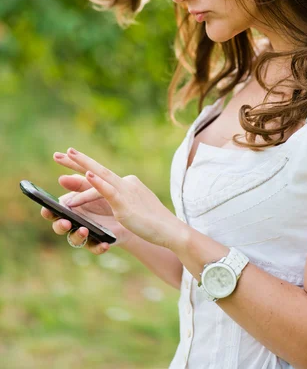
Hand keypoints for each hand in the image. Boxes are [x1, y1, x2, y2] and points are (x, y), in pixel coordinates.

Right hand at [41, 156, 135, 253]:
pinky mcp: (98, 242)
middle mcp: (73, 222)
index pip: (52, 211)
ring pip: (75, 239)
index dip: (47, 211)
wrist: (125, 210)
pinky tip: (104, 244)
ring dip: (78, 236)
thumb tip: (62, 178)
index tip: (47, 209)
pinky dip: (99, 247)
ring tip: (85, 230)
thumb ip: (79, 184)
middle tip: (66, 222)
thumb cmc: (104, 198)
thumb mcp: (93, 187)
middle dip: (60, 225)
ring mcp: (85, 234)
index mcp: (68, 208)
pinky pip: (95, 247)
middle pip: (59, 227)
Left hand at [62, 147, 186, 249]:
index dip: (83, 164)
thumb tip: (102, 198)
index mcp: (126, 184)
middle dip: (77, 161)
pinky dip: (98, 183)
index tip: (67, 155)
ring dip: (82, 169)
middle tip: (58, 153)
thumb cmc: (150, 222)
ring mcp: (126, 192)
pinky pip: (109, 191)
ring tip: (65, 161)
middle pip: (97, 169)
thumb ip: (116, 200)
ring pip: (101, 176)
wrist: (170, 230)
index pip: (101, 173)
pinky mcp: (126, 204)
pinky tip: (87, 175)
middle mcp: (125, 183)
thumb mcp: (130, 208)